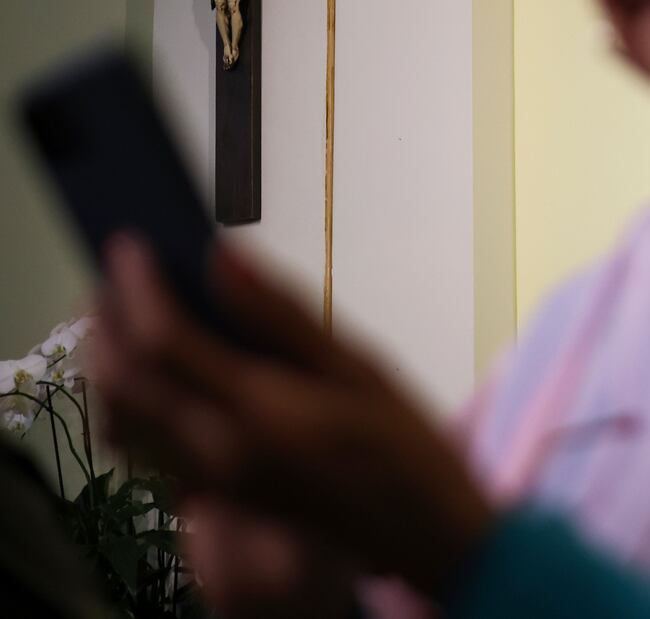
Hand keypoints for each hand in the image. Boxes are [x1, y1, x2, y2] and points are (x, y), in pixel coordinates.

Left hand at [90, 236, 494, 600]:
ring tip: (116, 314)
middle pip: (124, 384)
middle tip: (110, 274)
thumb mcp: (359, 365)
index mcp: (259, 411)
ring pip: (120, 421)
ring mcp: (209, 479)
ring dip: (104, 364)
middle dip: (104, 323)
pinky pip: (140, 447)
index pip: (165, 342)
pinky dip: (123, 402)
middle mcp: (219, 450)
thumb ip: (282, 315)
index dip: (137, 288)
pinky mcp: (212, 493)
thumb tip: (221, 257)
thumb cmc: (403, 445)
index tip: (131, 244)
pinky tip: (144, 371)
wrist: (419, 532)